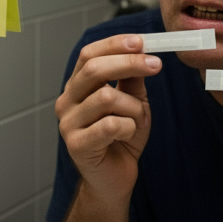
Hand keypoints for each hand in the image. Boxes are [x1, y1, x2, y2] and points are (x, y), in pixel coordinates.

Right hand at [55, 34, 160, 200]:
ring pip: (106, 97)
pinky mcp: (76, 145)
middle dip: (129, 63)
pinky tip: (127, 135)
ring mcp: (68, 123)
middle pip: (94, 69)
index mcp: (77, 87)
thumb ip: (132, 80)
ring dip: (133, 107)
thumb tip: (142, 52)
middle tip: (156, 65)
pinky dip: (129, 127)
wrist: (114, 179)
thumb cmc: (121, 140)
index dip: (115, 45)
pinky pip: (110, 125)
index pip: (88, 55)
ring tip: (137, 120)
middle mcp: (66, 101)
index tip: (142, 42)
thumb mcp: (132, 103)